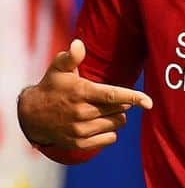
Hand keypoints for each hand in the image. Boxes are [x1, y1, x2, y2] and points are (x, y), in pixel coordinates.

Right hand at [17, 39, 151, 150]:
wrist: (31, 116)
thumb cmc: (52, 88)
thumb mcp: (58, 69)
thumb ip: (71, 57)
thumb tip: (78, 43)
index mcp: (80, 92)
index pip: (112, 95)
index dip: (133, 97)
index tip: (149, 101)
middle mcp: (81, 112)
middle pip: (119, 110)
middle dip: (122, 104)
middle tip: (108, 99)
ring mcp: (80, 130)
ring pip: (117, 124)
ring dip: (116, 117)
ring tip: (101, 110)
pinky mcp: (79, 144)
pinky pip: (110, 139)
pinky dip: (109, 132)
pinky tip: (98, 124)